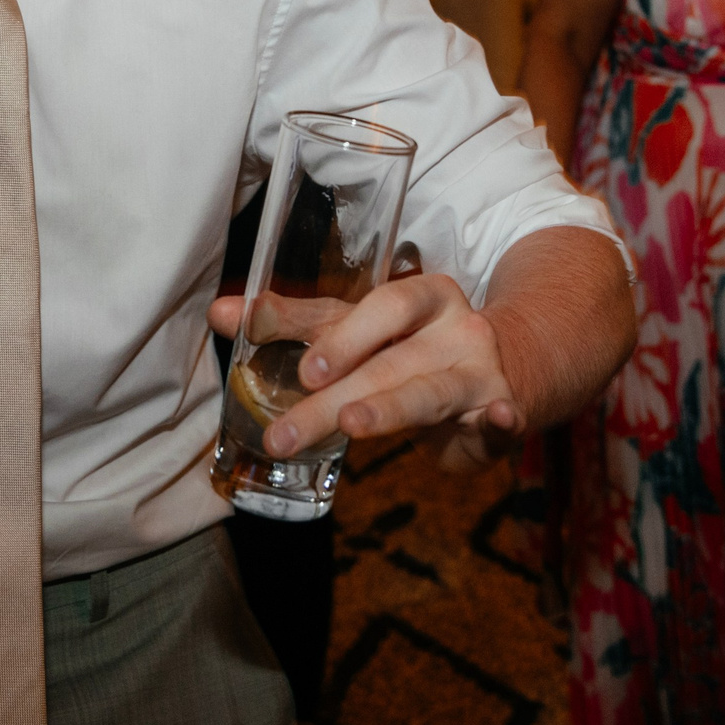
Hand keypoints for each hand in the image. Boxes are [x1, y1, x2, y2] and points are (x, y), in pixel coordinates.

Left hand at [208, 273, 525, 471]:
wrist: (506, 371)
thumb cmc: (413, 349)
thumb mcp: (360, 331)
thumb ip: (296, 324)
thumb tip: (218, 314)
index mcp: (416, 296)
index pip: (364, 307)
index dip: (328, 333)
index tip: (284, 355)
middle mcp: (449, 324)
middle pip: (384, 360)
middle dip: (331, 396)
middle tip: (285, 428)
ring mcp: (478, 367)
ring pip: (428, 390)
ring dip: (390, 407)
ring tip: (352, 424)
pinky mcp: (502, 410)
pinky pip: (504, 416)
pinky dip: (502, 420)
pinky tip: (499, 420)